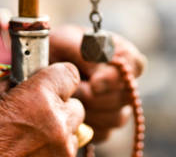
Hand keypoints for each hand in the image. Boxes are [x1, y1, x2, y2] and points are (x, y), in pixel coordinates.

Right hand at [0, 62, 84, 156]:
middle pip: (75, 104)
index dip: (59, 76)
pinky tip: (33, 149)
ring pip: (74, 130)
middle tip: (37, 111)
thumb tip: (27, 77)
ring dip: (59, 129)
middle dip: (60, 105)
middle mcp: (57, 121)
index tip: (50, 81)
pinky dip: (55, 148)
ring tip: (33, 135)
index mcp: (39, 96)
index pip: (69, 73)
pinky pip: (68, 150)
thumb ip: (14, 83)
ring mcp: (62, 147)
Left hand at [50, 25, 146, 142]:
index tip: (92, 82)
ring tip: (70, 100)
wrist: (41, 66)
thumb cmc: (56, 48)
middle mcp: (126, 80)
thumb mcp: (67, 42)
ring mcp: (118, 105)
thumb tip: (99, 83)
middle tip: (72, 90)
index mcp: (123, 54)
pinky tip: (70, 114)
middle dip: (94, 97)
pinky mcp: (106, 125)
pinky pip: (104, 133)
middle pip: (125, 97)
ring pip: (117, 118)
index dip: (114, 78)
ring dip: (89, 111)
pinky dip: (86, 126)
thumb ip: (86, 55)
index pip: (134, 67)